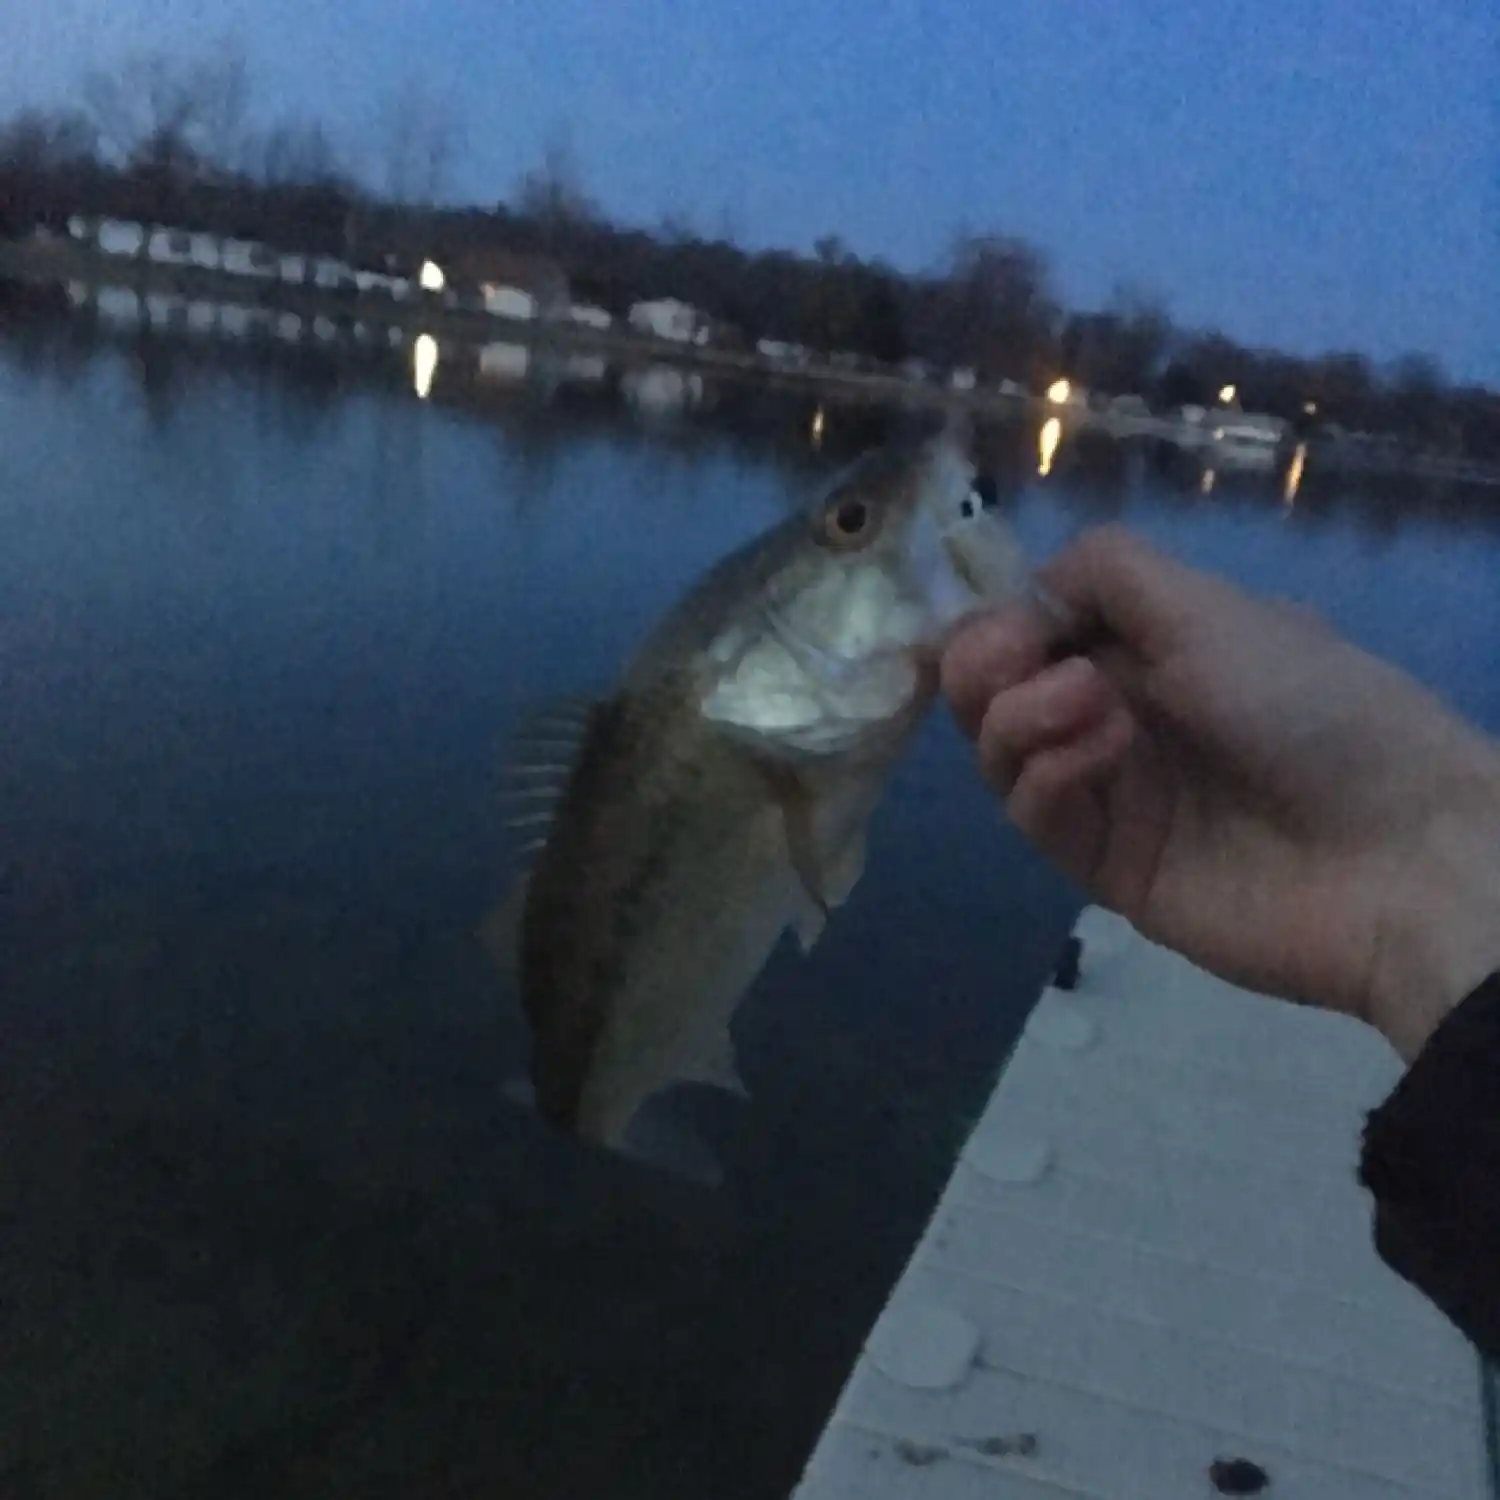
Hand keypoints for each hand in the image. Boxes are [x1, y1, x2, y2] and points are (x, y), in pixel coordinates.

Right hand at [942, 526, 1499, 1059]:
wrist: (1393, 851)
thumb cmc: (1309, 706)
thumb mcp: (1210, 607)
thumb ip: (1106, 573)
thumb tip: (1024, 591)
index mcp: (1146, 649)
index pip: (1030, 628)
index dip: (998, 621)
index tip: (1009, 621)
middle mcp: (1113, 715)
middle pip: (996, 692)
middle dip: (984, 666)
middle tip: (1011, 659)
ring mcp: (1107, 794)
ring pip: (1002, 752)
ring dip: (1022, 715)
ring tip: (1086, 702)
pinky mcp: (1102, 866)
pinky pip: (1035, 815)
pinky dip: (1045, 775)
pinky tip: (1098, 752)